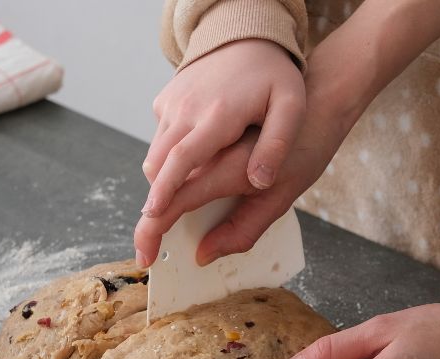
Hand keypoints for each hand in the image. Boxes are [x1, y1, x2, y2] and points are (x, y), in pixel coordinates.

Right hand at [135, 54, 355, 265]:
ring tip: (177, 212)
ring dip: (164, 185)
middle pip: (158, 168)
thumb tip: (258, 184)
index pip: (179, 166)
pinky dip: (169, 161)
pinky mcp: (168, 98)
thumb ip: (274, 151)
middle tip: (154, 242)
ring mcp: (173, 102)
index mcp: (216, 119)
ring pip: (155, 156)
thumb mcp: (290, 112)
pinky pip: (161, 139)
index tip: (149, 229)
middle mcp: (186, 110)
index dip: (162, 200)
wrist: (254, 35)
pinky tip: (196, 168)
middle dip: (155, 205)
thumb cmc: (278, 77)